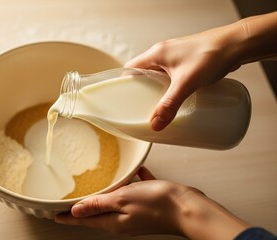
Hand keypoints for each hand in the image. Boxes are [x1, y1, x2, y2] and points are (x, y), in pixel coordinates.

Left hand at [55, 167, 248, 238]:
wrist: (188, 208)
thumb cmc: (157, 204)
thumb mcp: (121, 199)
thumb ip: (98, 205)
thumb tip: (75, 211)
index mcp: (113, 221)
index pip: (84, 220)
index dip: (68, 217)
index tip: (55, 215)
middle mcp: (123, 220)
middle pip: (98, 213)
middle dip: (84, 207)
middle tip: (71, 201)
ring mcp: (137, 213)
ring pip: (117, 201)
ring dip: (108, 194)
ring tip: (99, 184)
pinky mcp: (149, 204)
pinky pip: (136, 191)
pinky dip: (133, 183)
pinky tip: (135, 172)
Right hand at [125, 12, 276, 130]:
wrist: (237, 45)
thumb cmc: (211, 55)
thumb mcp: (186, 83)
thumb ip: (170, 104)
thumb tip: (155, 124)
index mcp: (156, 54)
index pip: (131, 68)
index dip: (125, 83)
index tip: (124, 99)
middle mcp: (163, 53)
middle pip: (144, 73)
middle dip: (142, 91)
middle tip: (142, 107)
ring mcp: (176, 57)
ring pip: (159, 75)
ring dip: (158, 89)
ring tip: (158, 106)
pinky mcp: (188, 62)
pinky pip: (172, 76)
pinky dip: (171, 87)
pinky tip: (177, 98)